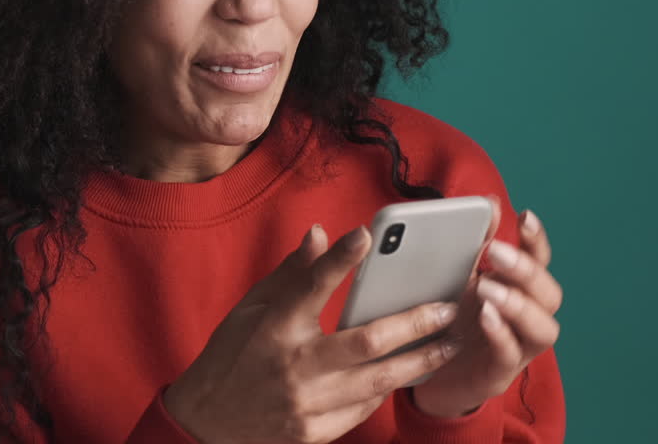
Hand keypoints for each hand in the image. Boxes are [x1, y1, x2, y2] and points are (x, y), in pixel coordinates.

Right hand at [163, 224, 462, 443]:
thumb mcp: (252, 308)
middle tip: (448, 309)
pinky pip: (363, 409)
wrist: (208, 423)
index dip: (340, 260)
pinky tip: (410, 373)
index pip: (310, 286)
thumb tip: (321, 234)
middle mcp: (293, 365)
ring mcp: (305, 403)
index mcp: (274, 327)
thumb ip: (292, 275)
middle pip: (366, 342)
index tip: (367, 234)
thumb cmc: (232, 356)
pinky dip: (388, 389)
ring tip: (450, 345)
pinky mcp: (313, 432)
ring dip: (418, 361)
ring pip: (377, 381)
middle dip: (414, 324)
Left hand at [410, 200, 562, 417]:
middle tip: (496, 253)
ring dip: (518, 304)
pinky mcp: (497, 375)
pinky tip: (485, 316)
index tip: (524, 217)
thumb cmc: (449, 323)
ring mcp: (517, 349)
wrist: (428, 376)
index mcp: (518, 292)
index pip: (540, 263)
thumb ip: (474, 245)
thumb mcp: (457, 280)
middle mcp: (526, 320)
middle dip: (526, 270)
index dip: (537, 241)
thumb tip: (490, 204)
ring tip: (487, 287)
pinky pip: (510, 356)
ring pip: (543, 328)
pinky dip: (501, 334)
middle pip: (549, 294)